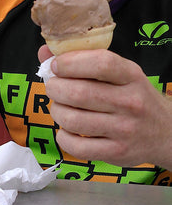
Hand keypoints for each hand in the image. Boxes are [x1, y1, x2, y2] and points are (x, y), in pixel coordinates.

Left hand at [42, 48, 171, 168]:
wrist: (165, 132)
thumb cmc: (134, 97)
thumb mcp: (120, 73)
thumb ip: (84, 60)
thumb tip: (44, 53)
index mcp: (131, 75)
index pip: (100, 63)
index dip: (70, 62)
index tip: (56, 65)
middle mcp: (130, 102)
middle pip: (79, 93)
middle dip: (55, 88)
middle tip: (54, 87)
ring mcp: (124, 129)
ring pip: (73, 119)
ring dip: (57, 111)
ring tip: (60, 107)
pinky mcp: (116, 152)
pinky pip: (76, 146)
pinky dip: (63, 136)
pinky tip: (67, 130)